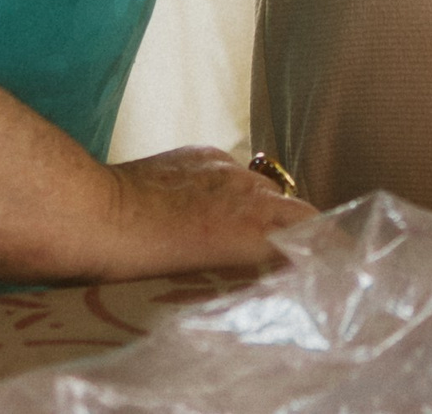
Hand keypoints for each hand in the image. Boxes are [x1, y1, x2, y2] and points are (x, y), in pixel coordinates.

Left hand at [105, 146, 313, 273]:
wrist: (94, 216)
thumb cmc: (138, 266)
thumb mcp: (204, 277)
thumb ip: (244, 269)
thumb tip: (271, 274)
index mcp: (251, 224)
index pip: (310, 227)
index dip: (326, 244)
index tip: (337, 261)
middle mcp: (244, 188)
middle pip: (292, 206)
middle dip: (302, 231)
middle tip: (303, 259)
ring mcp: (220, 166)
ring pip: (262, 188)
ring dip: (267, 212)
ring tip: (257, 240)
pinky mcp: (197, 153)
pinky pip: (231, 171)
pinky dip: (234, 192)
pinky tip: (216, 212)